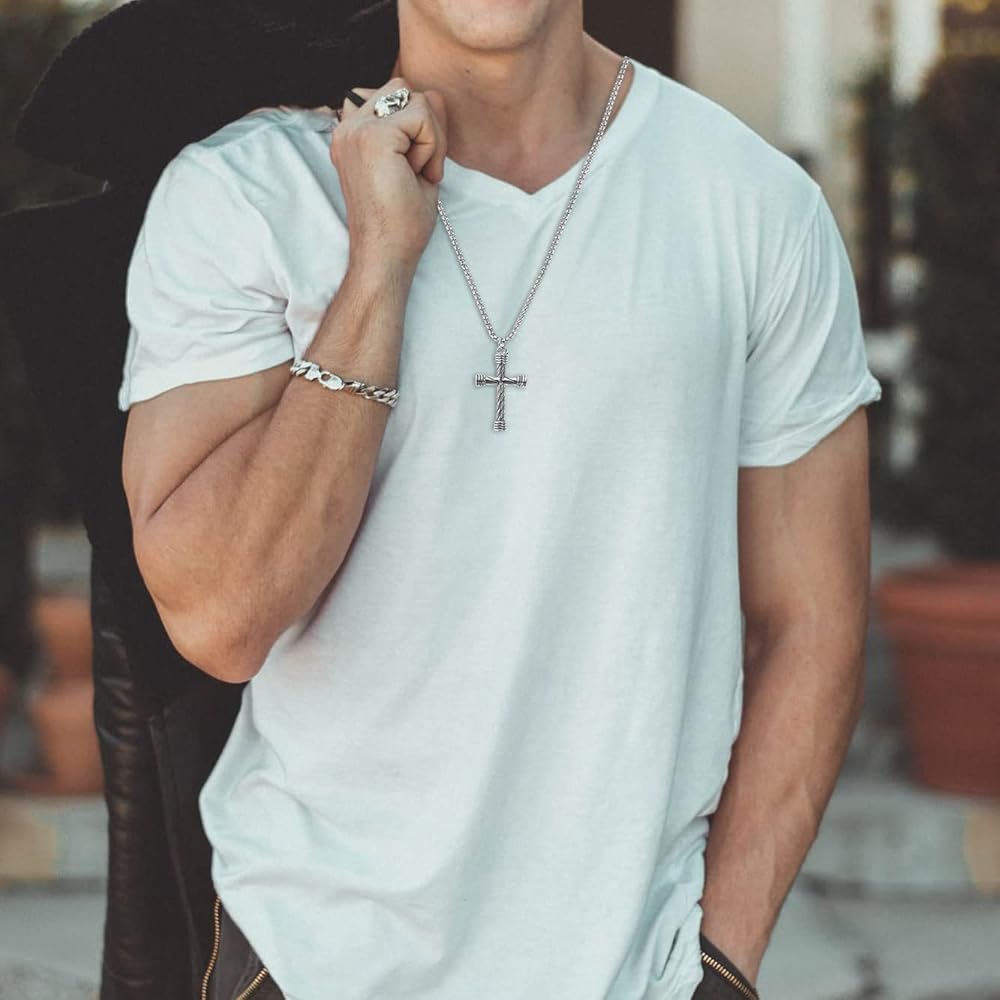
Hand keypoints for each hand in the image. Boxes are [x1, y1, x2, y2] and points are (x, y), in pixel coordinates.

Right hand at [329, 77, 448, 279]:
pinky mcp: (373, 137)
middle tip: (418, 172)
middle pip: (404, 91)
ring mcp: (356, 130)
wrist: (385, 255)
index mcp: (352, 134)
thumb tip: (434, 93)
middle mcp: (348, 127)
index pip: (395, 98)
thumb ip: (423, 127)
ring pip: (416, 100)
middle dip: (424, 128)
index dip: (417, 130)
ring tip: (415, 175)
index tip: (412, 172)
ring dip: (430, 139)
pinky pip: (423, 116)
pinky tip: (418, 176)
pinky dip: (432, 148)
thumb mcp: (416, 164)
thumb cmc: (399, 223)